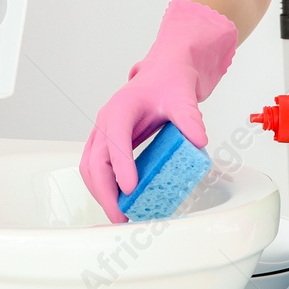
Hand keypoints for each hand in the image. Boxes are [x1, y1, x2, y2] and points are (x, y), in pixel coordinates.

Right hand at [79, 0, 237, 222]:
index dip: (121, 165)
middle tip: (122, 215)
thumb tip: (198, 140)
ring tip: (119, 215)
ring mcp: (103, 132)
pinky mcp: (106, 142)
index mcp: (121, 107)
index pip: (115, 139)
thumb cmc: (169, 82)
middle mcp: (106, 120)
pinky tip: (118, 201)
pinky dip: (102, 187)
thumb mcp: (183, 96)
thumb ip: (190, 117)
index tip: (130, 189)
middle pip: (95, 160)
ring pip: (90, 166)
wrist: (164, 72)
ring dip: (100, 193)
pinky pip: (95, 167)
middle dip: (105, 191)